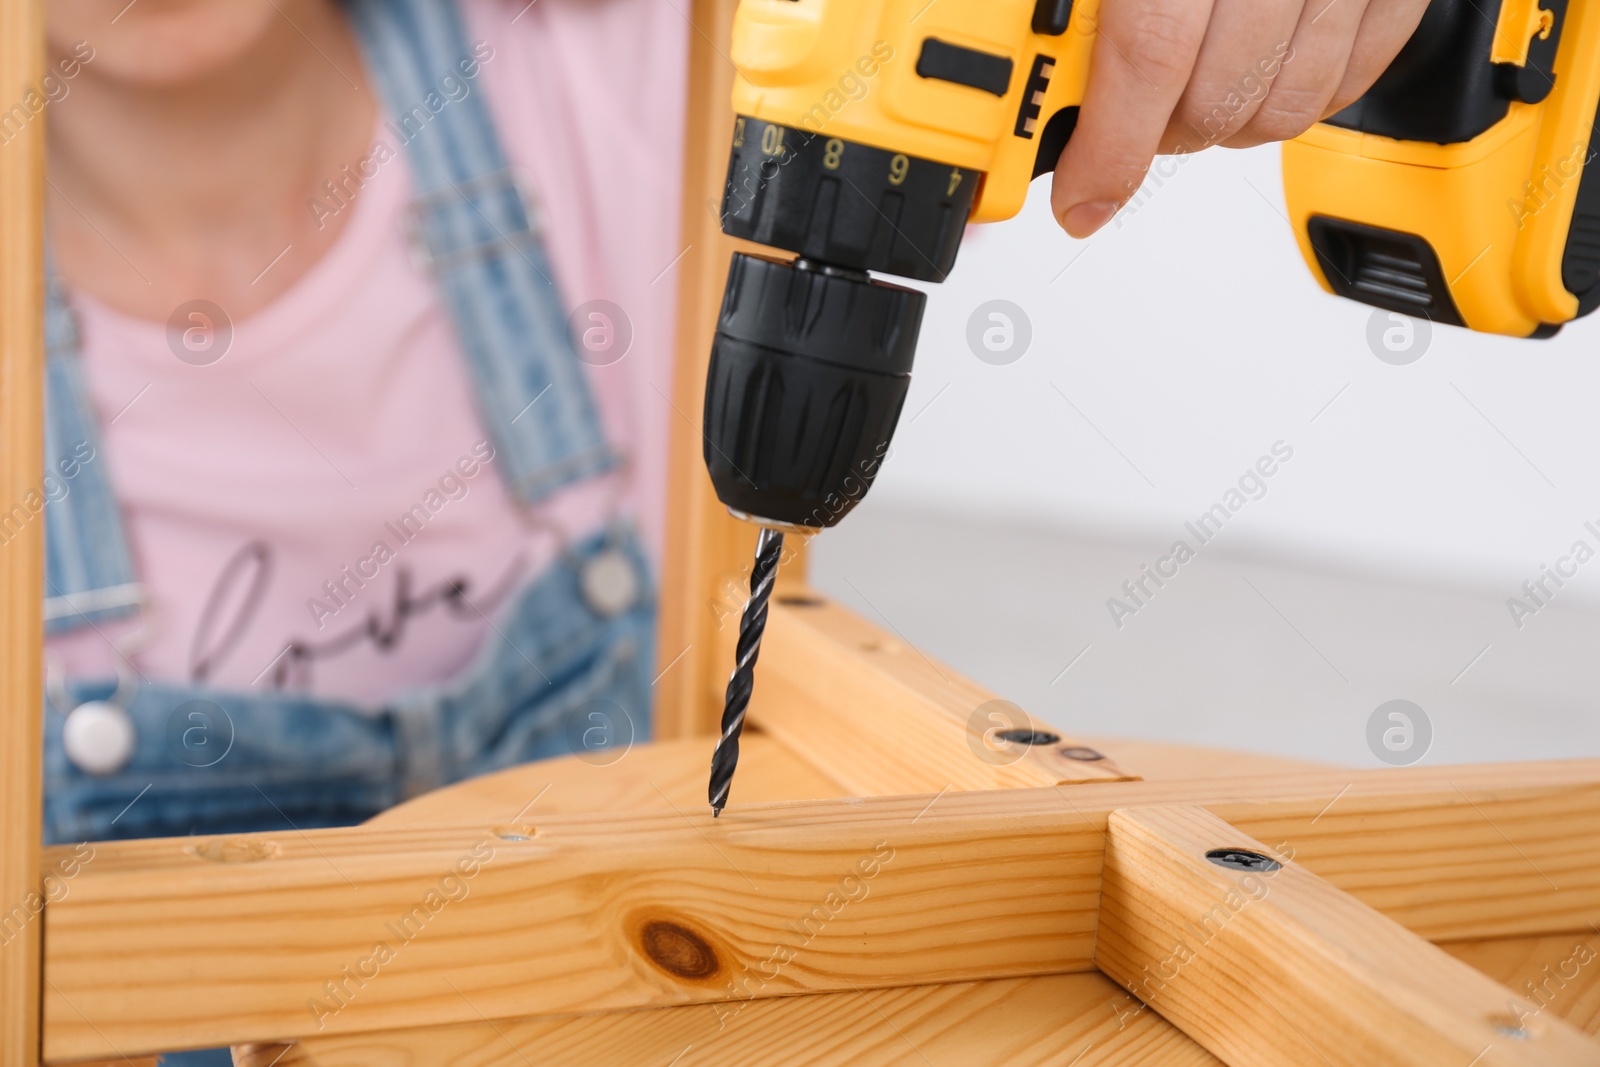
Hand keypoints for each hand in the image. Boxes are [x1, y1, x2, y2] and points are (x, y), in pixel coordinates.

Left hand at [1050, 0, 1430, 236]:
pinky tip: (1263, 69)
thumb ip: (1093, 11)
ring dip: (1228, 125)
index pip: (1147, 61)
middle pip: (1214, 101)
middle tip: (1128, 123)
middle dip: (1160, 135)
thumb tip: (1059, 75)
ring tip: (1197, 87)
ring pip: (1282, 110)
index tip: (1080, 201)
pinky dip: (1297, 98)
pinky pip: (1348, 84)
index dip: (1108, 148)